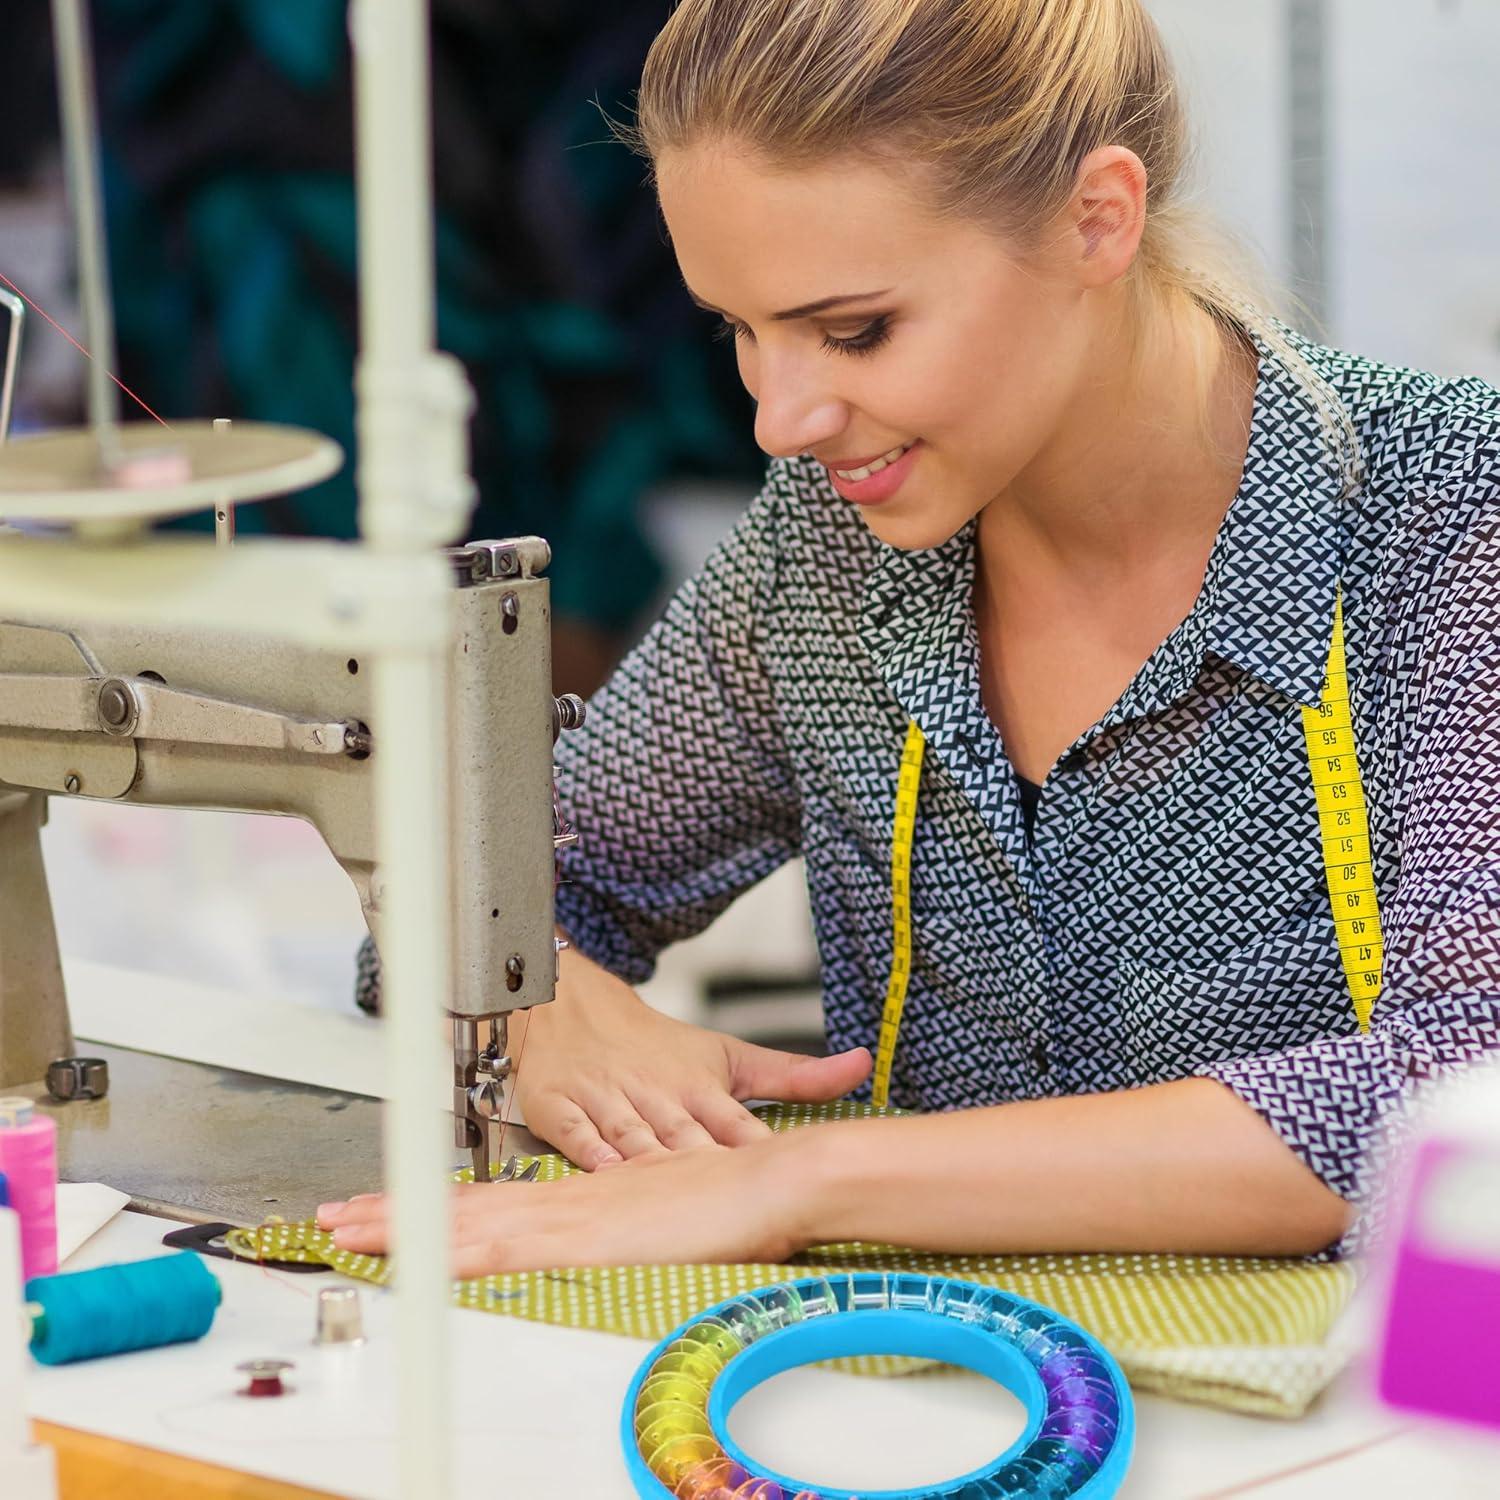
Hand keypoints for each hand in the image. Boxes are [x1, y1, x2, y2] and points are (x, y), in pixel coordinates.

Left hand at [317, 1135, 813, 1275]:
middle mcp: (571, 1200)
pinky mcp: (587, 1234)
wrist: (777, 1177)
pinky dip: (454, 1248)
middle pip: (467, 1206)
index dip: (437, 1206)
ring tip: (347, 1229)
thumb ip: (643, 1237)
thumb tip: (629, 1258)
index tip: (393, 1209)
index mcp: (587, 1199)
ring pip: (469, 1219)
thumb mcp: (678, 1221)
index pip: (494, 1202)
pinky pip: (504, 1244)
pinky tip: (417, 1256)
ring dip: (405, 1225)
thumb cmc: (741, 1201)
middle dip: (399, 1211)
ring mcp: (575, 1215)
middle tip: (338, 1216)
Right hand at [507, 945, 870, 1170]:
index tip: (784, 1178)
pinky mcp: (562, 1109)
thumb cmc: (660, 1046)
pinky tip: (607, 1178)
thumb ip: (796, 1076)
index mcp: (700, 1087)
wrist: (575, 1007)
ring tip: (675, 1201)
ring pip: (633, 1138)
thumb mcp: (730, 1056)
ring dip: (652, 1166)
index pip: (736, 1127)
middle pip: (686, 1139)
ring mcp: (608, 1101)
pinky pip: (576, 1135)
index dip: (758, 1154)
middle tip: (737, 1205)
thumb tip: (864, 1066)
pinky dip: (591, 1156)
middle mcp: (657, 1095)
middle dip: (710, 1170)